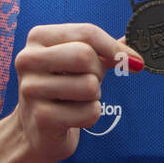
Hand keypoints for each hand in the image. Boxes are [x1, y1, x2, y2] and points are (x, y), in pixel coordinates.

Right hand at [13, 24, 141, 162]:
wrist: (37, 130)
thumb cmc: (63, 89)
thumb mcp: (80, 63)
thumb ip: (106, 49)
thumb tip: (135, 36)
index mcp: (38, 37)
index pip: (87, 32)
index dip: (114, 47)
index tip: (133, 60)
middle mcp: (28, 59)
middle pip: (85, 55)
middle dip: (99, 72)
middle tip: (91, 82)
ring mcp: (31, 88)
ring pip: (89, 86)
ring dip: (94, 96)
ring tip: (77, 100)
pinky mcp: (41, 117)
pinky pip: (89, 112)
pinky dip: (90, 116)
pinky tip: (72, 116)